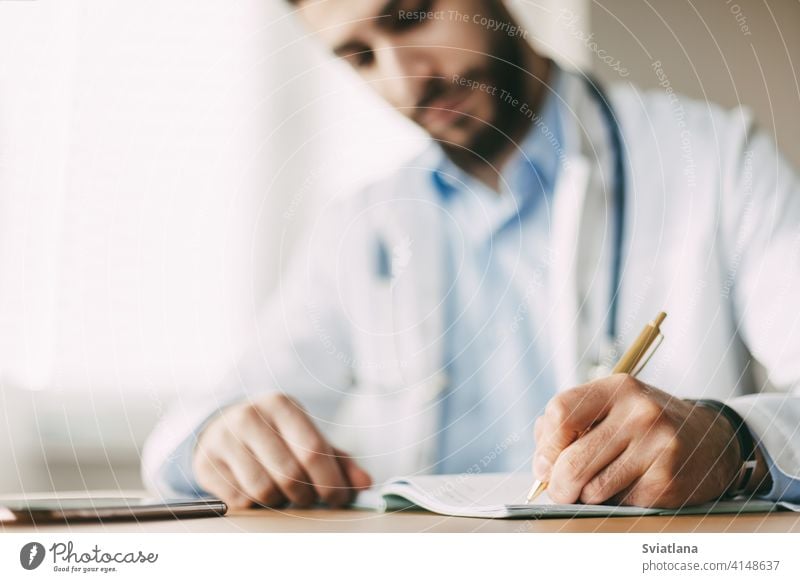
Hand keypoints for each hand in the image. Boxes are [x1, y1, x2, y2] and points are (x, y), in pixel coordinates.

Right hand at [193, 393, 371, 509]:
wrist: (224, 429)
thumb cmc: (276, 437)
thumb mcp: (307, 438)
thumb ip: (339, 461)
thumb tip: (364, 484)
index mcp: (281, 405)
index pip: (312, 450)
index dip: (330, 481)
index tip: (340, 499)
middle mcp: (250, 416)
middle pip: (289, 473)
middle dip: (307, 496)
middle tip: (311, 500)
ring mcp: (224, 438)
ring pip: (263, 489)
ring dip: (281, 502)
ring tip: (285, 495)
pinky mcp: (206, 463)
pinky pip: (240, 500)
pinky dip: (257, 505)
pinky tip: (260, 493)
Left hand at [532, 374, 769, 507]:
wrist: (711, 440)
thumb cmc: (644, 426)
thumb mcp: (611, 407)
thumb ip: (569, 427)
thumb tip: (543, 467)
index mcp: (618, 388)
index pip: (560, 412)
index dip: (545, 444)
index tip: (547, 461)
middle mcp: (640, 413)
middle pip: (572, 460)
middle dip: (558, 485)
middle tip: (561, 491)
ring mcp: (658, 447)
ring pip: (593, 489)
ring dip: (587, 497)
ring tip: (600, 486)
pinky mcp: (669, 481)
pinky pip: (620, 504)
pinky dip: (616, 503)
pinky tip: (631, 488)